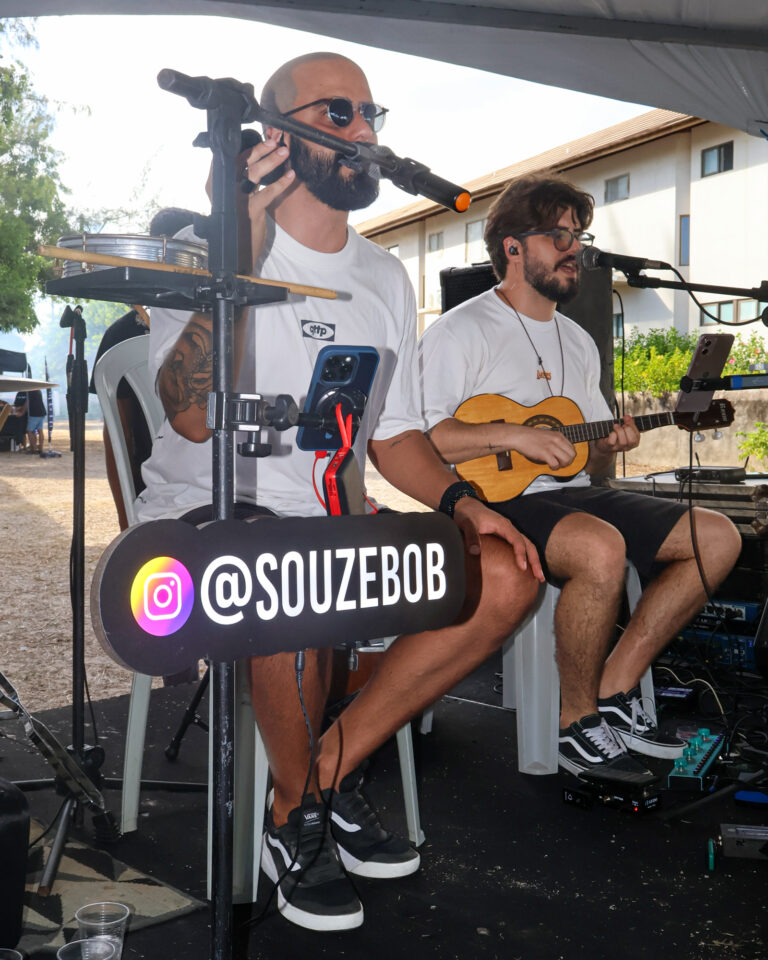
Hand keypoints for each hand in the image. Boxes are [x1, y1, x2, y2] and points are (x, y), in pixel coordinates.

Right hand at [237, 137, 295, 268]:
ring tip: (284, 152)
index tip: (260, 137)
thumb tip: (252, 158)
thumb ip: (236, 180)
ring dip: (272, 160)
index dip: (244, 145)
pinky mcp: (251, 210)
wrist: (238, 252)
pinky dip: (281, 182)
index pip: (228, 158)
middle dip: (258, 148)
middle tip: (273, 141)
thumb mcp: (231, 200)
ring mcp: (237, 199)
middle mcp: (224, 189)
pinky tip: (291, 175)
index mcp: (216, 184)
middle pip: (241, 161)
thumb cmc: (237, 223)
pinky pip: (268, 191)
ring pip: (255, 173)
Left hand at [453, 497, 543, 580]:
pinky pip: (520, 546)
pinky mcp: (505, 536)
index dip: (521, 554)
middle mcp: (509, 528)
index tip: (523, 568)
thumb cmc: (466, 514)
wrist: (465, 505)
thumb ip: (471, 536)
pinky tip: (526, 569)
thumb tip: (474, 553)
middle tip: (540, 578)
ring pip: (526, 545)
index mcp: (503, 525)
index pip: (517, 541)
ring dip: (533, 560)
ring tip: (539, 577)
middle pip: (528, 544)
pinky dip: (526, 557)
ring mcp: (508, 532)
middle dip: (535, 560)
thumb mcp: (466, 524)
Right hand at [508, 424, 575, 468]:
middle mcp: (557, 440)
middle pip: (572, 454)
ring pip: (566, 460)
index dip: (569, 455)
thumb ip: (555, 441)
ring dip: (562, 465)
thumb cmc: (530, 436)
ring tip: (556, 465)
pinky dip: (554, 468)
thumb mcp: (547, 435)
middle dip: (568, 461)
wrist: (519, 436)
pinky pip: (556, 464)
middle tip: (561, 463)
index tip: (563, 458)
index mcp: (558, 435)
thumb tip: (560, 450)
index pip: (572, 447)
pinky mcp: (544, 453)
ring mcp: (551, 447)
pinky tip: (550, 466)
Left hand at [593, 415, 639, 454]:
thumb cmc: (616, 435)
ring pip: (623, 442)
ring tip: (616, 426)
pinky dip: (612, 434)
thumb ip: (629, 423)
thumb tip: (628, 417)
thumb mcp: (625, 428)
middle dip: (628, 429)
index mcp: (634, 443)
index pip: (637, 436)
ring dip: (619, 431)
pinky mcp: (609, 447)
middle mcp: (627, 447)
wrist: (604, 444)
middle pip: (632, 440)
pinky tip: (612, 432)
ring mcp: (618, 448)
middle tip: (622, 424)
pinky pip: (612, 442)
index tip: (627, 418)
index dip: (632, 425)